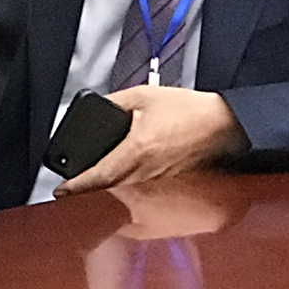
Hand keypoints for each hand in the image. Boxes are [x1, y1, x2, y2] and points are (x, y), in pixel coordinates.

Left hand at [57, 86, 248, 195]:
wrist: (227, 125)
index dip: (78, 186)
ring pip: (123, 192)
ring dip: (104, 191)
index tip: (62, 192)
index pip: (100, 176)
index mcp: (137, 150)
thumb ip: (114, 103)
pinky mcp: (169, 182)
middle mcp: (146, 171)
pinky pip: (140, 191)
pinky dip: (124, 191)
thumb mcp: (143, 96)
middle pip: (108, 189)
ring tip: (87, 188)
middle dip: (87, 191)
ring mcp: (159, 179)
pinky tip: (117, 185)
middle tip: (70, 189)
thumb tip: (96, 108)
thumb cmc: (190, 111)